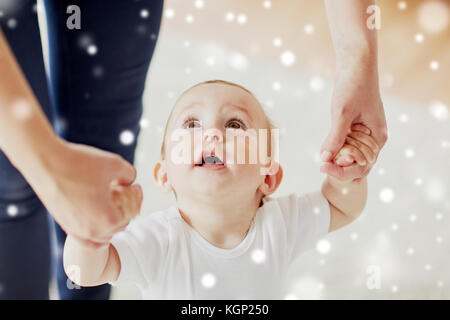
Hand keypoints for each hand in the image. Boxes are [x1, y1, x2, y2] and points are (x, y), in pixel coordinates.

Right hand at [33, 139, 141, 247]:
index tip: (135, 185)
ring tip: (109, 200)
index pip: (132, 214)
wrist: (46, 162)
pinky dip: (95, 232)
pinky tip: (97, 218)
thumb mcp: (115, 164)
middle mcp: (93, 231)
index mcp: (108, 218)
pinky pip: (86, 239)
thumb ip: (130, 175)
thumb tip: (130, 182)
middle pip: (120, 225)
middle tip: (123, 191)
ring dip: (110, 219)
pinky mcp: (65, 225)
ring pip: (103, 233)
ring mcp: (77, 230)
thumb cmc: (81, 163)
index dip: (136, 197)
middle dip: (124, 208)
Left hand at [320, 55, 386, 179]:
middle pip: (358, 163)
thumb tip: (325, 158)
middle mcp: (374, 137)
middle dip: (340, 166)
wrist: (356, 65)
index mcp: (377, 137)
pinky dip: (338, 148)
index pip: (362, 165)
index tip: (323, 167)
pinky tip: (326, 154)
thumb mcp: (342, 113)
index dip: (343, 170)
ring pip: (351, 154)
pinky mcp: (357, 126)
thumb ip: (335, 137)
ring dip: (338, 158)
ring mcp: (366, 132)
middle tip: (322, 166)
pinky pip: (348, 144)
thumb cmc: (353, 86)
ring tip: (323, 161)